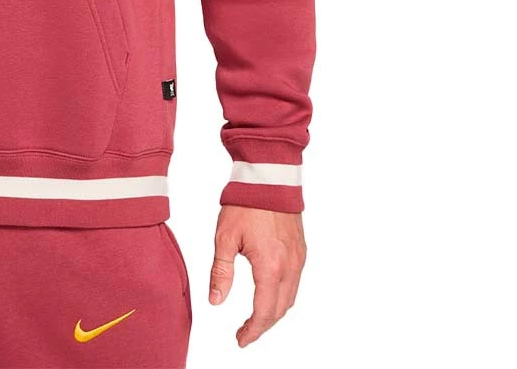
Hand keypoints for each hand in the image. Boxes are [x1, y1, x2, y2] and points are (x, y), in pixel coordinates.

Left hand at [208, 204, 305, 346]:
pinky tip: (270, 294)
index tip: (240, 339)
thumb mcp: (225, 238)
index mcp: (270, 267)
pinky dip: (283, 296)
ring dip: (274, 312)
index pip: (264, 312)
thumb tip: (215, 302)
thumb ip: (221, 272)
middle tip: (245, 333)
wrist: (268, 177)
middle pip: (279, 309)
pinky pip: (296, 283)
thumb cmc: (245, 203)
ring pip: (290, 298)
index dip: (253, 330)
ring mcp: (298, 259)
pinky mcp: (301, 250)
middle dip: (263, 325)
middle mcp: (290, 267)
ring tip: (256, 318)